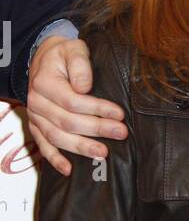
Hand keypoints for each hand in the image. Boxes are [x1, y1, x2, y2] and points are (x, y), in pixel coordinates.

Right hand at [27, 36, 128, 175]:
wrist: (46, 60)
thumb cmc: (64, 56)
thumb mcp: (74, 50)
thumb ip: (80, 65)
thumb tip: (84, 86)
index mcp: (44, 82)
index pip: (72, 101)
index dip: (97, 109)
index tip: (119, 113)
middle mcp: (37, 102)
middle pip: (67, 121)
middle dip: (96, 129)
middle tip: (120, 132)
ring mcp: (35, 117)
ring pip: (57, 137)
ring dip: (81, 147)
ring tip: (103, 153)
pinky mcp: (37, 127)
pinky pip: (44, 146)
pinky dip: (55, 160)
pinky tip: (69, 170)